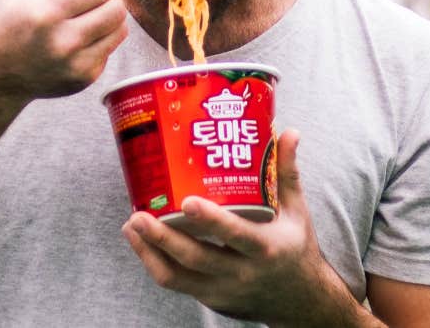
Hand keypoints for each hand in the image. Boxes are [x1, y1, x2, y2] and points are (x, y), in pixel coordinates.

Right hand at [0, 0, 143, 100]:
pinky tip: (78, 38)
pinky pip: (110, 49)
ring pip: (120, 31)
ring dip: (111, 18)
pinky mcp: (83, 79)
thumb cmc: (8, 20)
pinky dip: (101, 39)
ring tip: (86, 16)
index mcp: (47, 12)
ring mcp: (76, 64)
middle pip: (117, 10)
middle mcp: (64, 41)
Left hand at [121, 130, 378, 326]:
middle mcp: (243, 272)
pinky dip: (154, 262)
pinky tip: (139, 241)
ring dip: (150, 251)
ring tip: (131, 224)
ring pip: (178, 277)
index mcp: (266, 247)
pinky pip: (176, 284)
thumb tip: (288, 131)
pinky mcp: (210, 299)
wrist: (298, 299)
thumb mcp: (296, 211)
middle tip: (140, 215)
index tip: (186, 202)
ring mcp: (223, 289)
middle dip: (164, 238)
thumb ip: (286, 171)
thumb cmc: (294, 246)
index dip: (211, 220)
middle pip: (197, 258)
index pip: (236, 235)